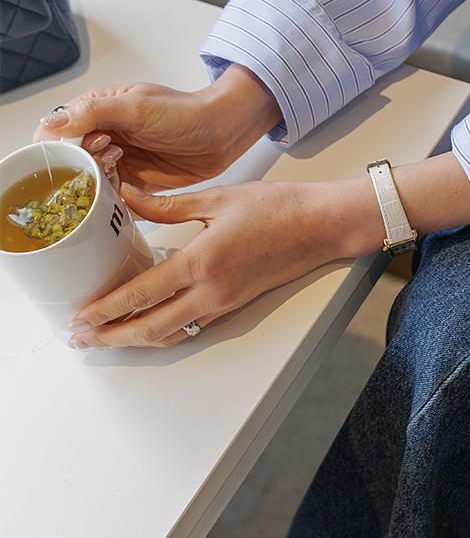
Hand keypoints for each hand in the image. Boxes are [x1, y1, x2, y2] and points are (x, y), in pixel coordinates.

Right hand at [34, 65, 281, 191]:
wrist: (221, 135)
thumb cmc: (186, 112)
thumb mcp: (137, 107)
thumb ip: (94, 113)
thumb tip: (52, 121)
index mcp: (97, 109)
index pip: (56, 130)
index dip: (55, 145)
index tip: (67, 155)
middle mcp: (103, 134)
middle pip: (69, 159)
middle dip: (78, 165)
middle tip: (105, 159)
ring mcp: (117, 159)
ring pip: (88, 179)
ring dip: (97, 181)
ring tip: (120, 167)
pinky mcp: (132, 181)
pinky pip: (109, 194)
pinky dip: (110, 196)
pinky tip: (124, 190)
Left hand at [66, 152, 469, 349]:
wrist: (322, 225)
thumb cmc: (277, 207)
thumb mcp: (217, 198)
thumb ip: (167, 205)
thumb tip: (126, 199)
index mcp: (203, 262)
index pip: (142, 295)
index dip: (107, 310)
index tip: (79, 318)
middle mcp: (212, 291)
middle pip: (151, 328)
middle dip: (112, 337)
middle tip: (80, 339)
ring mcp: (225, 302)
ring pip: (170, 333)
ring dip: (134, 339)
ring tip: (107, 336)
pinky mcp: (235, 303)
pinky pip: (191, 325)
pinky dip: (163, 331)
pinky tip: (148, 324)